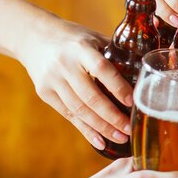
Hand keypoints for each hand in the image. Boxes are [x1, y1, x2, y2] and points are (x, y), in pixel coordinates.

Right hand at [17, 18, 133, 148]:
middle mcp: (64, 64)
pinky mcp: (44, 93)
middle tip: (130, 128)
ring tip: (121, 137)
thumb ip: (114, 53)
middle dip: (112, 116)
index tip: (133, 101)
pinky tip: (100, 141)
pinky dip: (85, 130)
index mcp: (81, 48)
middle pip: (90, 96)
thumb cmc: (72, 38)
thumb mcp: (93, 38)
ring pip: (79, 110)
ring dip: (102, 127)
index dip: (117, 86)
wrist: (33, 37)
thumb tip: (144, 71)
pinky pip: (68, 115)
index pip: (101, 69)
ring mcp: (52, 80)